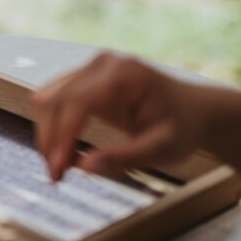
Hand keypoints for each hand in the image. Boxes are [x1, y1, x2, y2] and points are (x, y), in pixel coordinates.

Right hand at [33, 52, 206, 181]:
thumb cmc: (182, 128)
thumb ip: (125, 157)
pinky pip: (55, 99)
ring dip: (47, 133)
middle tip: (56, 176)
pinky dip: (54, 126)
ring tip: (60, 166)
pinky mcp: (84, 77)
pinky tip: (64, 150)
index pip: (77, 102)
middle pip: (55, 99)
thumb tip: (83, 166)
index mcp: (125, 74)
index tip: (59, 169)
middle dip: (50, 138)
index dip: (62, 136)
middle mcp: (103, 64)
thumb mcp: (163, 149)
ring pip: (48, 99)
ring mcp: (91, 68)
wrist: (193, 110)